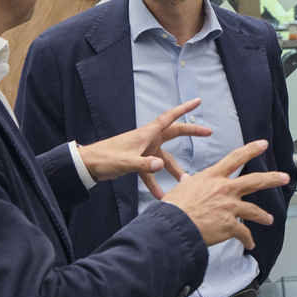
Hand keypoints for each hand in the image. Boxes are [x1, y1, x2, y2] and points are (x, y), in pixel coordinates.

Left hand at [77, 100, 211, 199]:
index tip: (198, 101)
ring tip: (186, 181)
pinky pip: (151, 172)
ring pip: (165, 158)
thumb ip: (144, 165)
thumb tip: (162, 166)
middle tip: (208, 132)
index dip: (185, 109)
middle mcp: (148, 140)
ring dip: (175, 169)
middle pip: (174, 133)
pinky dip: (156, 183)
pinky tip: (161, 196)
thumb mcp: (125, 162)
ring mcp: (143, 151)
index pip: (170, 117)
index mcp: (146, 134)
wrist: (87, 165)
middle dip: (191, 133)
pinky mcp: (137, 162)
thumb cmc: (104, 158)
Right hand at [164, 140, 288, 249]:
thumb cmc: (174, 207)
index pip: (235, 158)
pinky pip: (244, 233)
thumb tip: (188, 179)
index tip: (263, 144)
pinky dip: (248, 240)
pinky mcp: (229, 226)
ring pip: (254, 210)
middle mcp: (225, 189)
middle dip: (272, 179)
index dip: (251, 149)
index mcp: (213, 177)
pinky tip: (250, 244)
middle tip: (284, 177)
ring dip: (264, 216)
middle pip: (254, 181)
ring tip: (270, 219)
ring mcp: (229, 208)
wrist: (175, 226)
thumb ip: (189, 182)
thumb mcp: (181, 188)